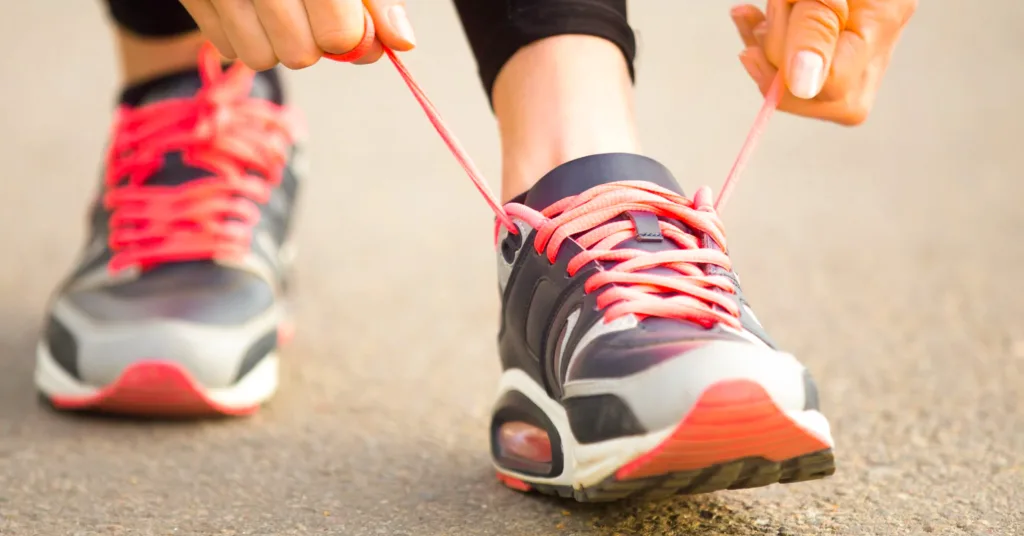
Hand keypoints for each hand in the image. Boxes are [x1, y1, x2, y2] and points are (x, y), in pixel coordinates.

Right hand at [179, 0, 415, 69]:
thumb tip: (401, 43)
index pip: (338, 36)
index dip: (348, 34)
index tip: (347, 19)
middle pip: (300, 55)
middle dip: (314, 41)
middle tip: (311, 10)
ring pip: (261, 58)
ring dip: (278, 43)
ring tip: (282, 8)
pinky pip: (228, 48)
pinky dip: (245, 35)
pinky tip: (252, 6)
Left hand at [730, 0, 916, 124]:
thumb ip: (812, 28)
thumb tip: (802, 85)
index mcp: (883, 20)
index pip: (835, 90)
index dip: (785, 81)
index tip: (750, 50)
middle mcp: (880, 34)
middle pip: (827, 96)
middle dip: (779, 67)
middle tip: (765, 20)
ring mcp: (863, 32)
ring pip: (809, 80)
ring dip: (769, 50)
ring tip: (759, 11)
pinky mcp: (839, 26)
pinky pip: (800, 57)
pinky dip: (767, 41)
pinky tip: (747, 16)